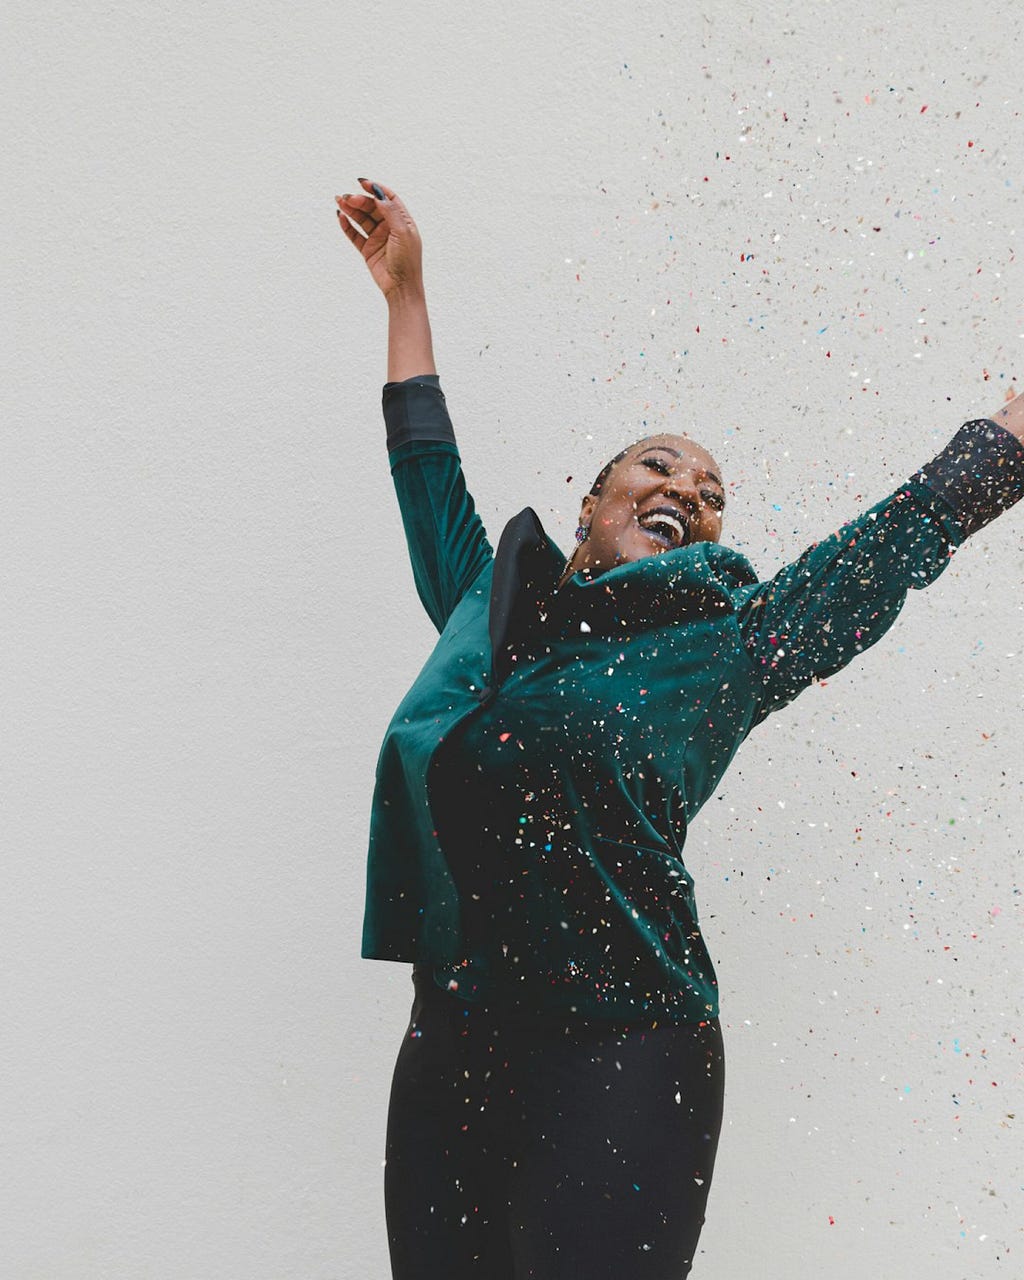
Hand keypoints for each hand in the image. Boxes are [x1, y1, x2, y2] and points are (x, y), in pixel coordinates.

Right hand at [335, 179, 423, 299]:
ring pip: (362, 219)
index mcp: (402, 221)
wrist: (401, 287)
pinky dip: (347, 226)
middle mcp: (390, 227)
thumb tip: (378, 193)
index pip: (388, 198)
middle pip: (372, 207)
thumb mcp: (402, 233)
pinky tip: (341, 217)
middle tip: (348, 197)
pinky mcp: (368, 249)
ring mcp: (378, 238)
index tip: (362, 183)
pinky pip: (355, 234)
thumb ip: (391, 212)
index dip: (375, 189)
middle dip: (360, 200)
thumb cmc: (407, 261)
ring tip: (339, 201)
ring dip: (351, 209)